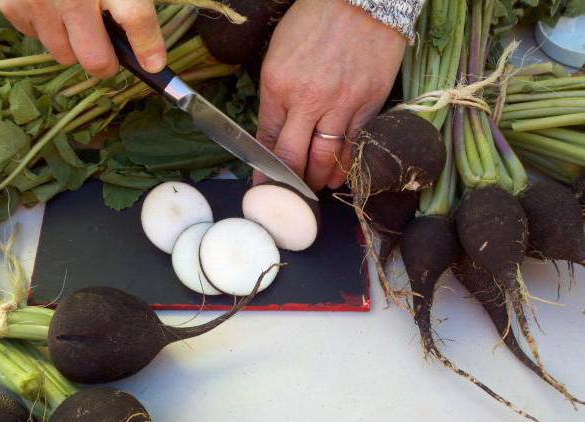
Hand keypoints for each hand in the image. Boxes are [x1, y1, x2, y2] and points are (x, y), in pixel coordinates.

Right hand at [0, 0, 166, 77]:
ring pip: (64, 54)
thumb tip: (141, 37)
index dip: (148, 47)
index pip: (136, 19)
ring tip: (78, 22)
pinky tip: (51, 6)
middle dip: (107, 63)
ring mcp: (40, 1)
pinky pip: (35, 37)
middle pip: (96, 58)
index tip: (154, 64)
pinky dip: (46, 29)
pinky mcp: (12, 3)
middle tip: (112, 54)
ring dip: (74, 46)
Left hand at [255, 0, 406, 190]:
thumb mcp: (280, 50)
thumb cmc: (317, 17)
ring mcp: (340, 104)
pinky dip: (344, 166)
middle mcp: (307, 100)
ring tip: (311, 189)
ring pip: (324, 158)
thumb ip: (276, 92)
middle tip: (286, 195)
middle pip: (292, 156)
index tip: (262, 184)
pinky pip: (353, 146)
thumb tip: (275, 128)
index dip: (263, 168)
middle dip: (287, 182)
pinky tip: (338, 178)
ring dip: (315, 179)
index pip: (266, 138)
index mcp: (278, 84)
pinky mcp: (368, 105)